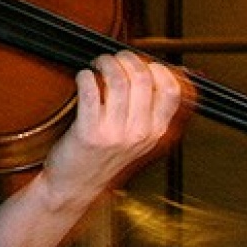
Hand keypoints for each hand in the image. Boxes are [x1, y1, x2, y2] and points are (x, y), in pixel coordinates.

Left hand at [38, 51, 190, 209]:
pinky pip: (90, 90)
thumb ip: (150, 111)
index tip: (143, 64)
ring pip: (117, 80)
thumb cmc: (103, 159)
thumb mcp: (137, 140)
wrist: (75, 187)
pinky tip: (84, 77)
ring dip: (106, 63)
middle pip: (143, 78)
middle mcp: (138, 133)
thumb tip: (164, 74)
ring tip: (98, 64)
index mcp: (155, 133)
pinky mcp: (88, 132)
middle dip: (127, 59)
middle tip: (115, 59)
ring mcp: (114, 133)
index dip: (157, 69)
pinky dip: (86, 76)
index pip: (171, 91)